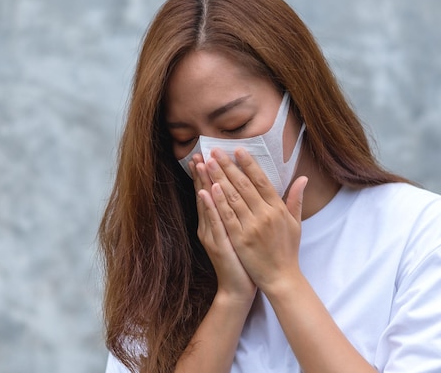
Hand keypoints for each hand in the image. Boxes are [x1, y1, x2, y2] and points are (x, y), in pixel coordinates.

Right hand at [189, 154, 256, 304]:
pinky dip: (210, 206)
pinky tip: (207, 192)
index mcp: (216, 222)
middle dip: (202, 173)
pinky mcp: (217, 243)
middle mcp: (210, 226)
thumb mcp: (238, 233)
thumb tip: (240, 194)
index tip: (205, 155)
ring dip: (202, 183)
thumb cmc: (242, 260)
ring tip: (199, 164)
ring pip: (206, 204)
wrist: (238, 288)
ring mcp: (212, 234)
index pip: (210, 193)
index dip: (207, 175)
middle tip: (197, 153)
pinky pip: (214, 221)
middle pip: (205, 195)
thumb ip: (237, 213)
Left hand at [203, 148, 307, 293]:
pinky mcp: (240, 239)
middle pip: (244, 185)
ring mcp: (251, 227)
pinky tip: (209, 188)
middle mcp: (265, 215)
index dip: (249, 164)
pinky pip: (226, 216)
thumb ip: (296, 200)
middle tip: (215, 150)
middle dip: (228, 166)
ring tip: (208, 163)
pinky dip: (218, 202)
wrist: (281, 278)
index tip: (238, 150)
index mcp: (278, 209)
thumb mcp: (295, 223)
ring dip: (219, 178)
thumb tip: (303, 178)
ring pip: (232, 197)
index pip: (261, 180)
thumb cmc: (288, 251)